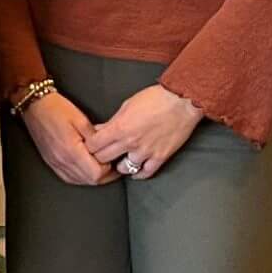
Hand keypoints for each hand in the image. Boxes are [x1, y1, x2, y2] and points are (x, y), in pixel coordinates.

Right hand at [20, 90, 115, 186]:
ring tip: (99, 167)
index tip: (112, 160)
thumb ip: (96, 137)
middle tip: (110, 166)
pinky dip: (79, 176)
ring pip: (78, 181)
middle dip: (103, 176)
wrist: (35, 106)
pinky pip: (67, 177)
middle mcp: (62, 160)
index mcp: (71, 150)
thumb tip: (106, 148)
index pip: (96, 174)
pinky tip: (83, 170)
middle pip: (89, 180)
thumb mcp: (82, 119)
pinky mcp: (50, 161)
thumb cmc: (55, 109)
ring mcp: (55, 162)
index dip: (108, 170)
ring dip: (91, 177)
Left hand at [86, 84, 202, 181]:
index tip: (92, 145)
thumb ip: (112, 121)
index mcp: (120, 128)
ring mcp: (146, 151)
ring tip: (119, 160)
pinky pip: (146, 173)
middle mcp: (130, 142)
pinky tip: (135, 169)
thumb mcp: (126, 106)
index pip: (94, 145)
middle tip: (101, 155)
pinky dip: (138, 173)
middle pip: (104, 159)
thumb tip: (99, 130)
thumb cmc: (155, 99)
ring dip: (119, 165)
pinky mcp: (161, 157)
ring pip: (124, 169)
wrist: (182, 102)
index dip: (90, 146)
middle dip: (100, 157)